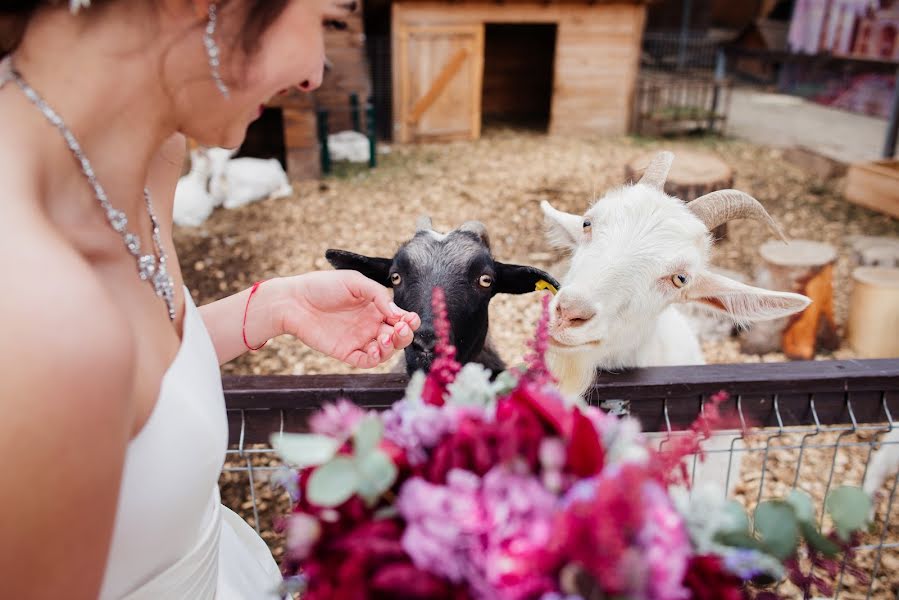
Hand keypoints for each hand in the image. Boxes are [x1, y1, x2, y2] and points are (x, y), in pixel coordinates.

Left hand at [283, 271, 419, 367]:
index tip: (410, 319)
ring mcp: (359, 340)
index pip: (401, 317)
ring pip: (385, 351)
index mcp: (375, 307)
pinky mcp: (347, 352)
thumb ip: (377, 294)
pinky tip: (374, 350)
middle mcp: (371, 325)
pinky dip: (375, 359)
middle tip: (401, 329)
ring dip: (392, 348)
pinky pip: (366, 361)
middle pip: (398, 337)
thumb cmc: (322, 286)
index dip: (410, 321)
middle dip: (405, 335)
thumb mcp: (354, 282)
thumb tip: (397, 312)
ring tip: (385, 338)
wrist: (294, 301)